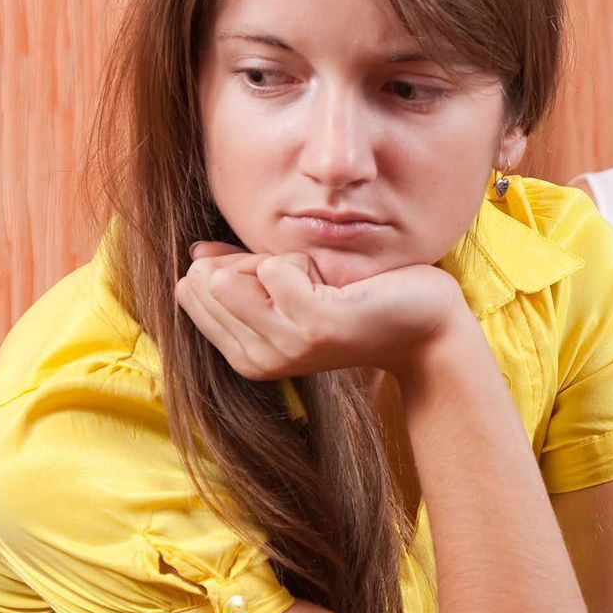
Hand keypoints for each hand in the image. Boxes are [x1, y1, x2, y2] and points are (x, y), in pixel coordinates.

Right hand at [176, 241, 467, 380]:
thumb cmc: (360, 299)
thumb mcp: (291, 287)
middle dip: (253, 261)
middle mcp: (257, 359)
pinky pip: (275, 268)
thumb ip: (242, 272)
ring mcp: (285, 346)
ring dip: (282, 261)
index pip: (190, 290)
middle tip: (308, 281)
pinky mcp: (313, 327)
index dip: (233, 266)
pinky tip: (337, 285)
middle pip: (207, 280)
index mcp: (245, 354)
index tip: (284, 279)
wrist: (422, 325)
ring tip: (322, 283)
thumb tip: (196, 253)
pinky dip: (305, 260)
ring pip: (233, 274)